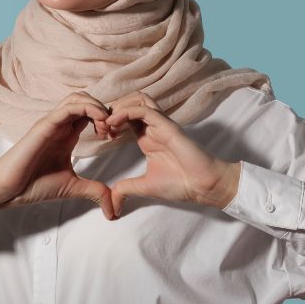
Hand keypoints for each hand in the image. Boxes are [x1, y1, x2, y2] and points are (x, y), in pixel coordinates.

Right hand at [0, 92, 116, 219]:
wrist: (10, 189)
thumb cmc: (34, 185)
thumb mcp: (73, 187)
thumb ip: (94, 192)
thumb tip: (113, 209)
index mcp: (67, 135)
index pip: (90, 113)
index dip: (106, 119)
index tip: (114, 136)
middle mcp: (60, 125)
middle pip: (85, 100)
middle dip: (104, 110)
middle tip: (112, 130)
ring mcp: (52, 122)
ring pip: (77, 98)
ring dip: (97, 106)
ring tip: (106, 126)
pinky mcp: (45, 125)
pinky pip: (68, 107)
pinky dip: (88, 108)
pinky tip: (99, 122)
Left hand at [105, 91, 240, 216]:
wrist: (203, 186)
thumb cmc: (180, 183)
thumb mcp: (145, 186)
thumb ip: (126, 190)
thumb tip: (111, 204)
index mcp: (147, 136)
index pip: (126, 116)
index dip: (110, 120)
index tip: (101, 135)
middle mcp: (153, 126)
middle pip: (130, 101)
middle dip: (112, 110)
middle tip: (101, 127)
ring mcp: (161, 124)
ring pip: (139, 99)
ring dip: (119, 107)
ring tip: (108, 123)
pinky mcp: (168, 126)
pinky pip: (146, 110)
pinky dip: (127, 112)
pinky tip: (115, 123)